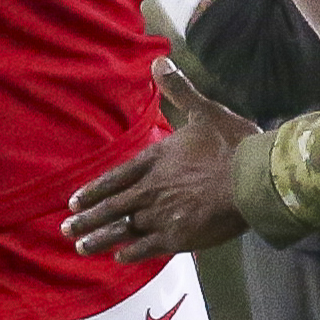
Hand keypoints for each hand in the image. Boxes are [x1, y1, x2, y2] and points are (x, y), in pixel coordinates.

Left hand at [63, 60, 257, 261]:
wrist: (254, 178)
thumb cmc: (233, 144)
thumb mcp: (204, 110)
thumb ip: (178, 90)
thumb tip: (158, 61)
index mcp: (156, 159)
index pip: (115, 177)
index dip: (93, 191)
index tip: (73, 202)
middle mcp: (151, 189)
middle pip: (111, 207)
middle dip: (86, 219)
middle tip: (65, 229)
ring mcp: (161, 215)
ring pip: (123, 229)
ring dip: (100, 239)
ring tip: (80, 247)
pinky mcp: (178, 237)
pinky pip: (146, 248)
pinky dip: (130, 253)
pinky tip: (118, 257)